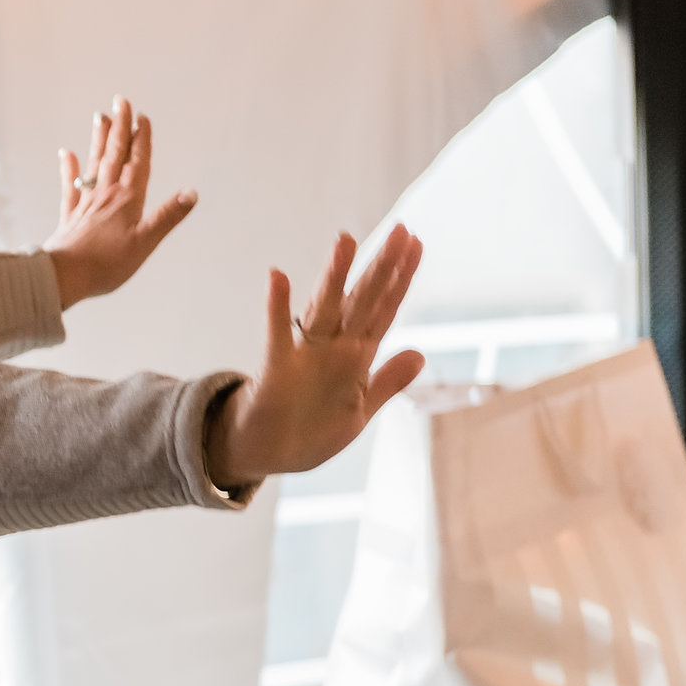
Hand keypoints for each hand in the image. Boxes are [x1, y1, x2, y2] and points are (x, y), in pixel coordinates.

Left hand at [44, 98, 196, 306]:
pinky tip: (66, 153)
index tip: (142, 117)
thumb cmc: (106, 264)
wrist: (63, 277)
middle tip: (120, 100)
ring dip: (98, 139)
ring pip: (94, 164)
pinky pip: (70, 186)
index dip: (141, 139)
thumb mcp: (145, 242)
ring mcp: (85, 203)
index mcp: (127, 199)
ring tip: (100, 116)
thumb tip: (192, 192)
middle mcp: (106, 195)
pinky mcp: (70, 216)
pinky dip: (69, 167)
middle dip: (119, 127)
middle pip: (114, 154)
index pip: (137, 162)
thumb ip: (167, 216)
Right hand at [206, 227, 425, 491]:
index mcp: (355, 358)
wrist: (265, 456)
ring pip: (325, 308)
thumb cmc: (310, 433)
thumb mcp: (359, 411)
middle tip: (400, 229)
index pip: (384, 310)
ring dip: (335, 275)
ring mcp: (304, 355)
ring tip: (346, 240)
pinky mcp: (276, 370)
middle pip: (362, 301)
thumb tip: (420, 354)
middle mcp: (332, 348)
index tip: (416, 244)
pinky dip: (277, 307)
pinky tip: (278, 276)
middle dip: (382, 267)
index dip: (401, 280)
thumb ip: (388, 381)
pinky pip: (277, 335)